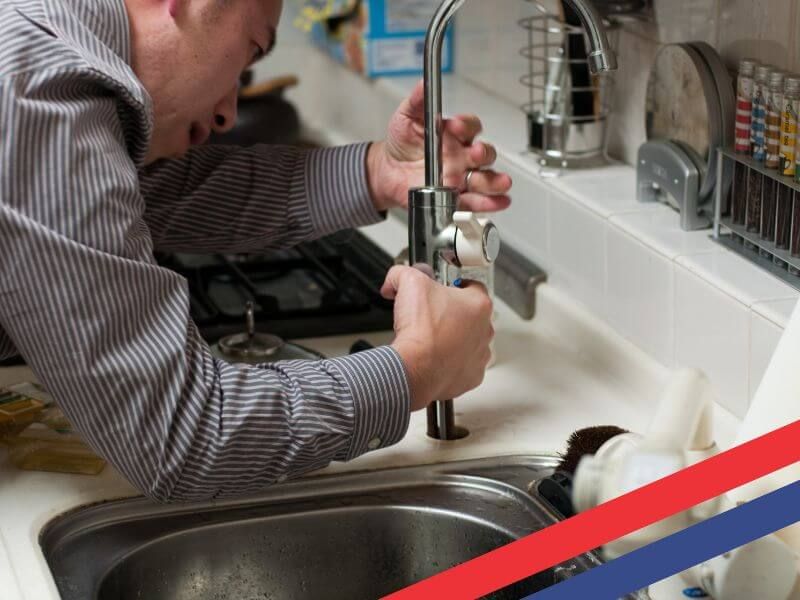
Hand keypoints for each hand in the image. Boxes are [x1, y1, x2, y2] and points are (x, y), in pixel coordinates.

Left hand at [367, 80, 512, 212]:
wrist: (387, 171)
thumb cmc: (402, 143)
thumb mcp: (406, 117)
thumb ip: (417, 101)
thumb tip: (424, 83)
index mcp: (454, 135)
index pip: (470, 127)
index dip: (465, 126)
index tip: (453, 126)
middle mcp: (463, 156)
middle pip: (485, 154)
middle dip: (483, 154)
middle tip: (474, 154)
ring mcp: (462, 177)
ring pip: (486, 179)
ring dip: (495, 181)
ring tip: (500, 182)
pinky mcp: (456, 197)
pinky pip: (477, 201)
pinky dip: (490, 203)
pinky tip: (498, 201)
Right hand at [381, 266, 493, 410]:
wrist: (415, 369)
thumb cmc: (421, 332)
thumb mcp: (408, 283)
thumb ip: (403, 273)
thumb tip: (396, 278)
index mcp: (479, 305)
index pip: (472, 286)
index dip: (452, 285)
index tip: (440, 289)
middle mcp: (485, 330)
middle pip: (470, 315)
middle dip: (451, 313)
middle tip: (430, 315)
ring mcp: (480, 355)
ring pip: (468, 341)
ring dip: (453, 339)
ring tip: (430, 338)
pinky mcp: (471, 377)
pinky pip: (463, 366)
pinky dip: (450, 362)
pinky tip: (433, 358)